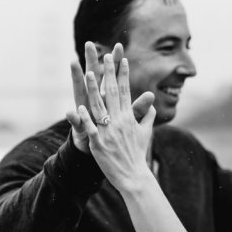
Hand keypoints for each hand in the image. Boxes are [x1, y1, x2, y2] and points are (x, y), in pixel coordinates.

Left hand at [66, 52, 156, 194]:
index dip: (123, 74)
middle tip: (105, 55)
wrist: (133, 177)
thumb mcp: (145, 133)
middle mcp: (119, 122)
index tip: (121, 58)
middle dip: (108, 73)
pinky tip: (78, 108)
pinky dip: (85, 119)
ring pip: (99, 107)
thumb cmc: (137, 154)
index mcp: (128, 118)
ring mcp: (108, 132)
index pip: (125, 91)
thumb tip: (153, 105)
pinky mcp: (99, 145)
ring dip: (93, 89)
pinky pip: (91, 129)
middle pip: (112, 93)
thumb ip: (148, 117)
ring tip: (88, 73)